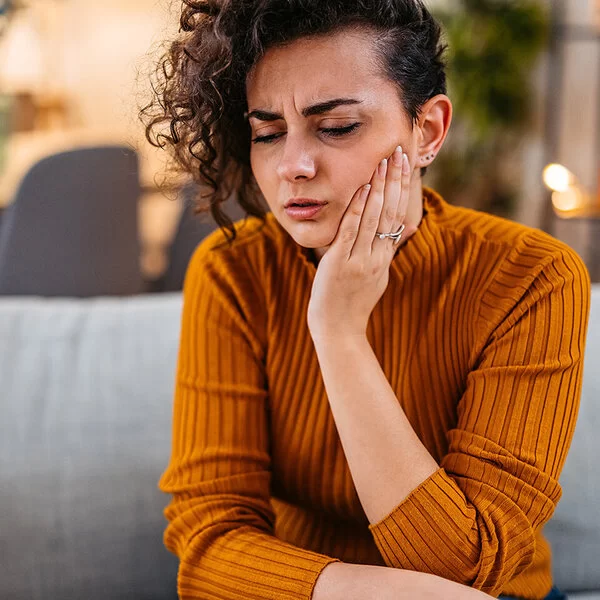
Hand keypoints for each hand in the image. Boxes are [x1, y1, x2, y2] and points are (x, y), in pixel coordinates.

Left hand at [307, 145, 413, 340]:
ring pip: (375, 218)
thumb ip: (384, 253)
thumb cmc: (352, 304)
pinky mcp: (341, 263)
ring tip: (385, 160)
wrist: (339, 330)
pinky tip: (364, 188)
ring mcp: (360, 260)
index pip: (399, 216)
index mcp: (385, 258)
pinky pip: (352, 232)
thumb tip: (399, 232)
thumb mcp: (376, 277)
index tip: (405, 165)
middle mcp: (377, 256)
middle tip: (400, 152)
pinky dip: (358, 209)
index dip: (403, 189)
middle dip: (396, 180)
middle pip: (392, 212)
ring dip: (380, 187)